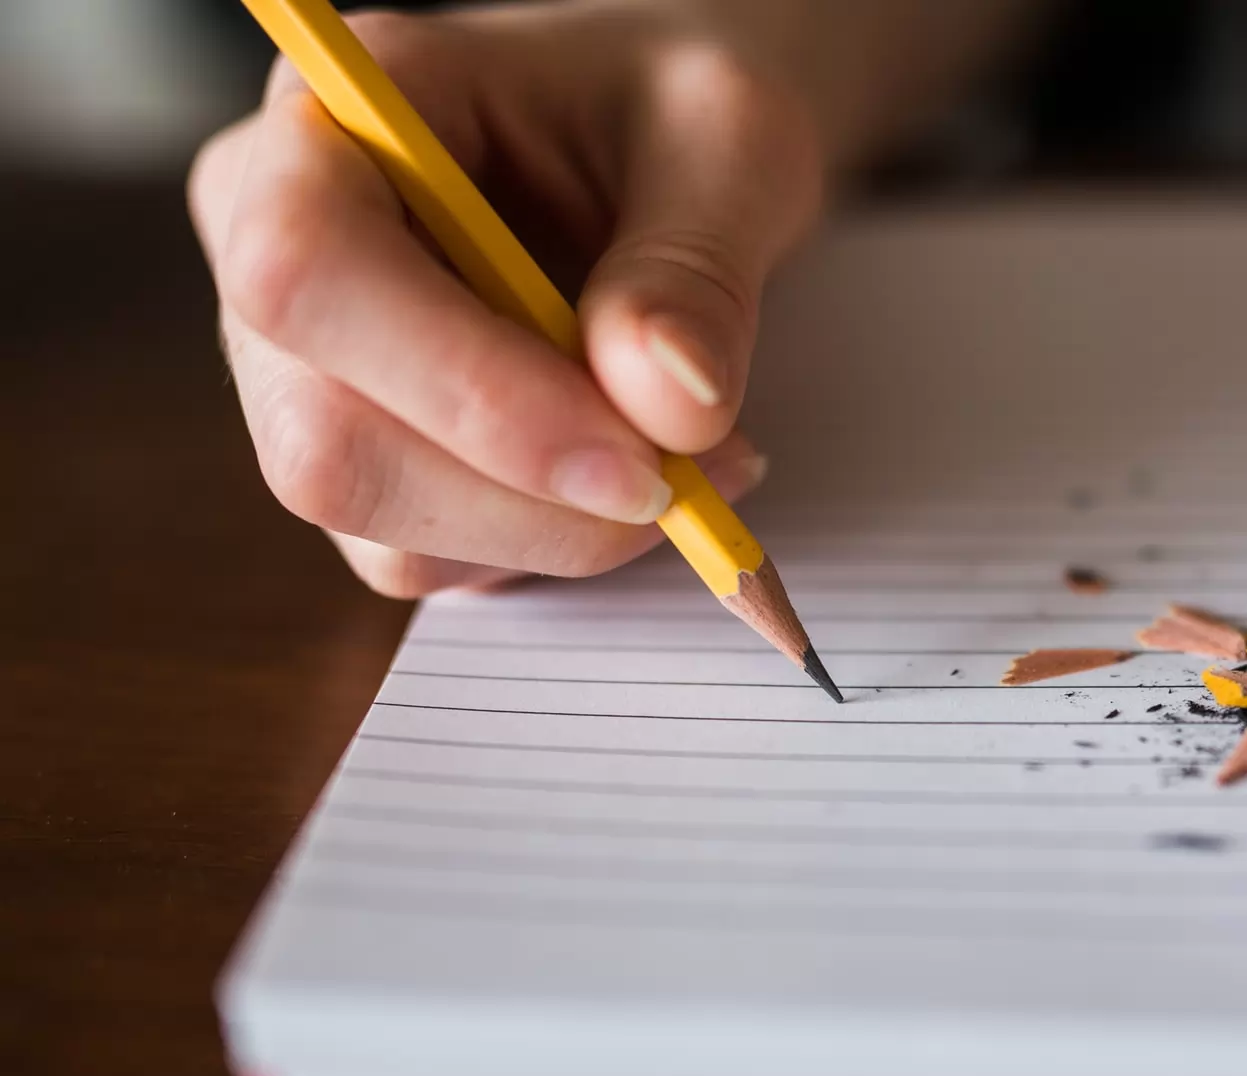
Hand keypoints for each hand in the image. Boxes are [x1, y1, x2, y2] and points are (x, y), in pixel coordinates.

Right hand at [187, 3, 822, 595]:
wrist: (673, 147)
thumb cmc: (679, 109)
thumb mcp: (731, 140)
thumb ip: (698, 264)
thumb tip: (668, 403)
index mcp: (338, 114)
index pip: (308, 271)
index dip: (467, 389)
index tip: (636, 455)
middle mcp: (280, 247)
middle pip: (327, 439)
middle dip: (532, 496)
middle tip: (691, 480)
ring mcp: (306, 371)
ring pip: (384, 527)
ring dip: (563, 531)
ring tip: (694, 459)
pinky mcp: (369, 462)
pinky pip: (435, 561)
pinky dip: (557, 546)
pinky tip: (639, 477)